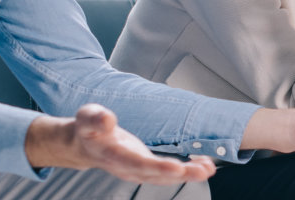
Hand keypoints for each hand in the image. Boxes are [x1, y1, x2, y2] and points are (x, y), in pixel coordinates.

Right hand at [24, 104, 216, 183]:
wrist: (86, 144)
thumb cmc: (88, 129)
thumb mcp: (86, 117)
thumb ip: (95, 118)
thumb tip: (107, 120)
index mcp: (113, 155)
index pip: (136, 163)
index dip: (156, 167)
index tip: (176, 167)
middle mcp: (128, 167)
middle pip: (156, 174)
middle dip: (180, 174)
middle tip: (203, 170)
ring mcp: (139, 170)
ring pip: (166, 176)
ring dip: (189, 174)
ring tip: (209, 168)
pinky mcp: (148, 167)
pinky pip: (169, 172)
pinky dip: (188, 169)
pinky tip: (204, 164)